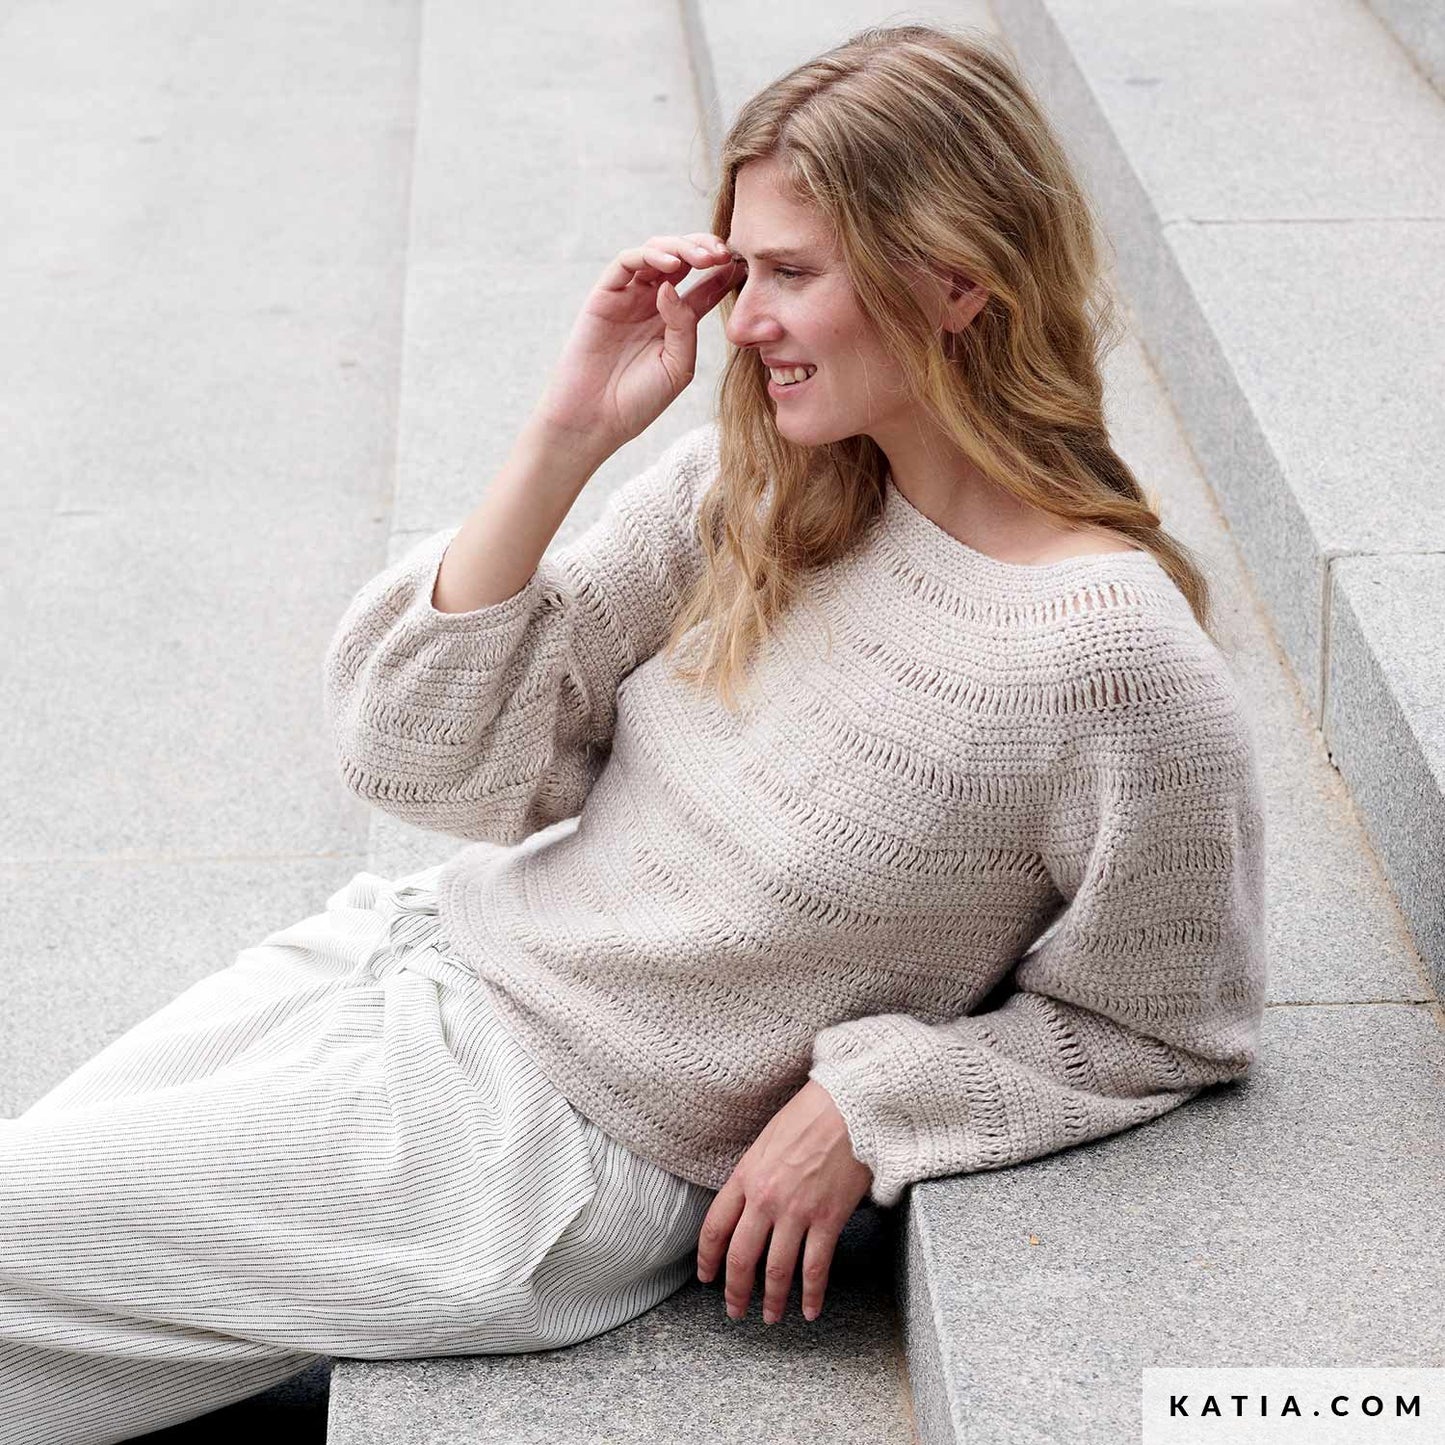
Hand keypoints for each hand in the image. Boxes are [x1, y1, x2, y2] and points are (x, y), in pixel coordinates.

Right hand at [531, 232, 741, 455]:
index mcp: (674, 323)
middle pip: (682, 261)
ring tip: (703, 257)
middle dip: (705, 250)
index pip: (704, 288)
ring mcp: (627, 297)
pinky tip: (672, 266)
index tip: (745, 266)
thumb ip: (684, 327)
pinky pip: (626, 262)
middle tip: (724, 255)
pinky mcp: (604, 296)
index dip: (724, 273)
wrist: (596, 421)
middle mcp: (652, 304)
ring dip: (682, 247)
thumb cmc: (638, 401)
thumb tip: (672, 287)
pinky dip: (650, 255)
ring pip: (656, 253)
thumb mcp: (678, 367)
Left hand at [695, 1079, 872, 1324]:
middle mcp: (765, 1199)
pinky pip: (815, 1268)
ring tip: (770, 1316)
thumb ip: (753, 1174)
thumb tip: (747, 1203)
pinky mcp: (828, 1219)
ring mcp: (797, 1212)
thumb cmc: (809, 1115)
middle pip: (741, 1257)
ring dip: (771, 1300)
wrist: (849, 1107)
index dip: (707, 1259)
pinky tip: (809, 1310)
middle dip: (735, 1290)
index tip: (706, 1278)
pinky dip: (811, 1295)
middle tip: (735, 1310)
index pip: (715, 1228)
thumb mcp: (766, 1140)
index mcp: (746, 1176)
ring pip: (776, 1270)